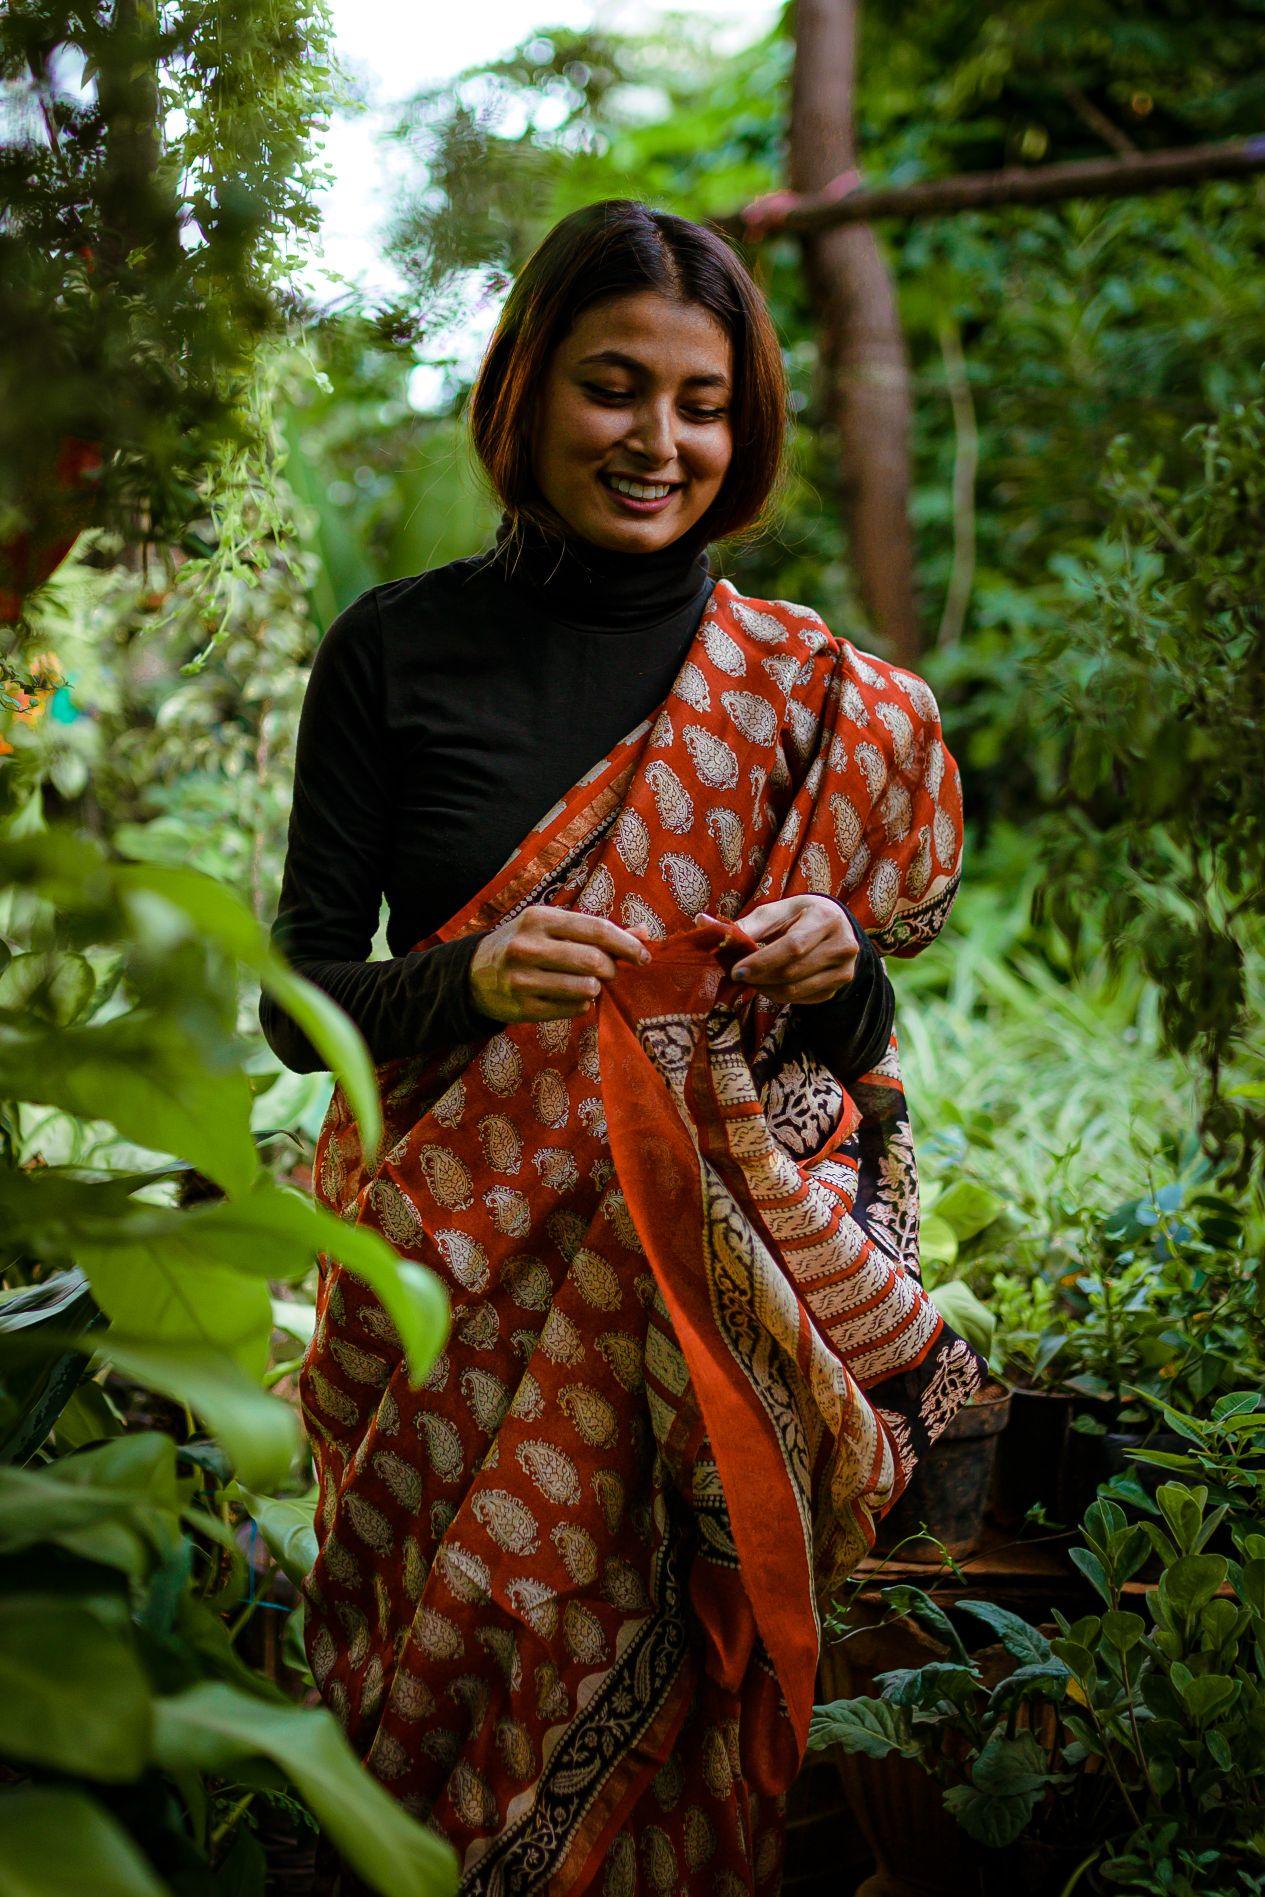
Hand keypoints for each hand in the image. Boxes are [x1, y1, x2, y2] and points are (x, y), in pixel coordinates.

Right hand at [469, 905, 651, 1024]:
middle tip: (609, 972)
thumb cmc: (525, 944)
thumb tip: (644, 933)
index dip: (626, 944)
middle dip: (611, 969)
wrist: (473, 974)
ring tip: (588, 984)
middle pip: (593, 961)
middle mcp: (528, 946)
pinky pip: (572, 1009)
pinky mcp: (522, 1007)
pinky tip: (571, 997)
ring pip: (585, 988)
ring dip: (596, 988)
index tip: (644, 956)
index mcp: (539, 918)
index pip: (596, 929)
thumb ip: (597, 930)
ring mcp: (522, 979)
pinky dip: (581, 1004)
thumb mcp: (552, 927)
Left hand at [728, 895, 857, 1004]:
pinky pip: (802, 1000)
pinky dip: (779, 995)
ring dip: (765, 990)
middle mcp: (842, 946)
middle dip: (759, 978)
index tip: (736, 971)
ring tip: (752, 980)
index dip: (761, 962)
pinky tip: (770, 984)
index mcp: (826, 919)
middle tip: (738, 976)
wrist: (836, 925)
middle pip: (792, 972)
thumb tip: (706, 925)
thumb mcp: (777, 911)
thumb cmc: (801, 915)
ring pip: (795, 991)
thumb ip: (747, 924)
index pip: (793, 946)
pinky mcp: (838, 988)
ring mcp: (844, 970)